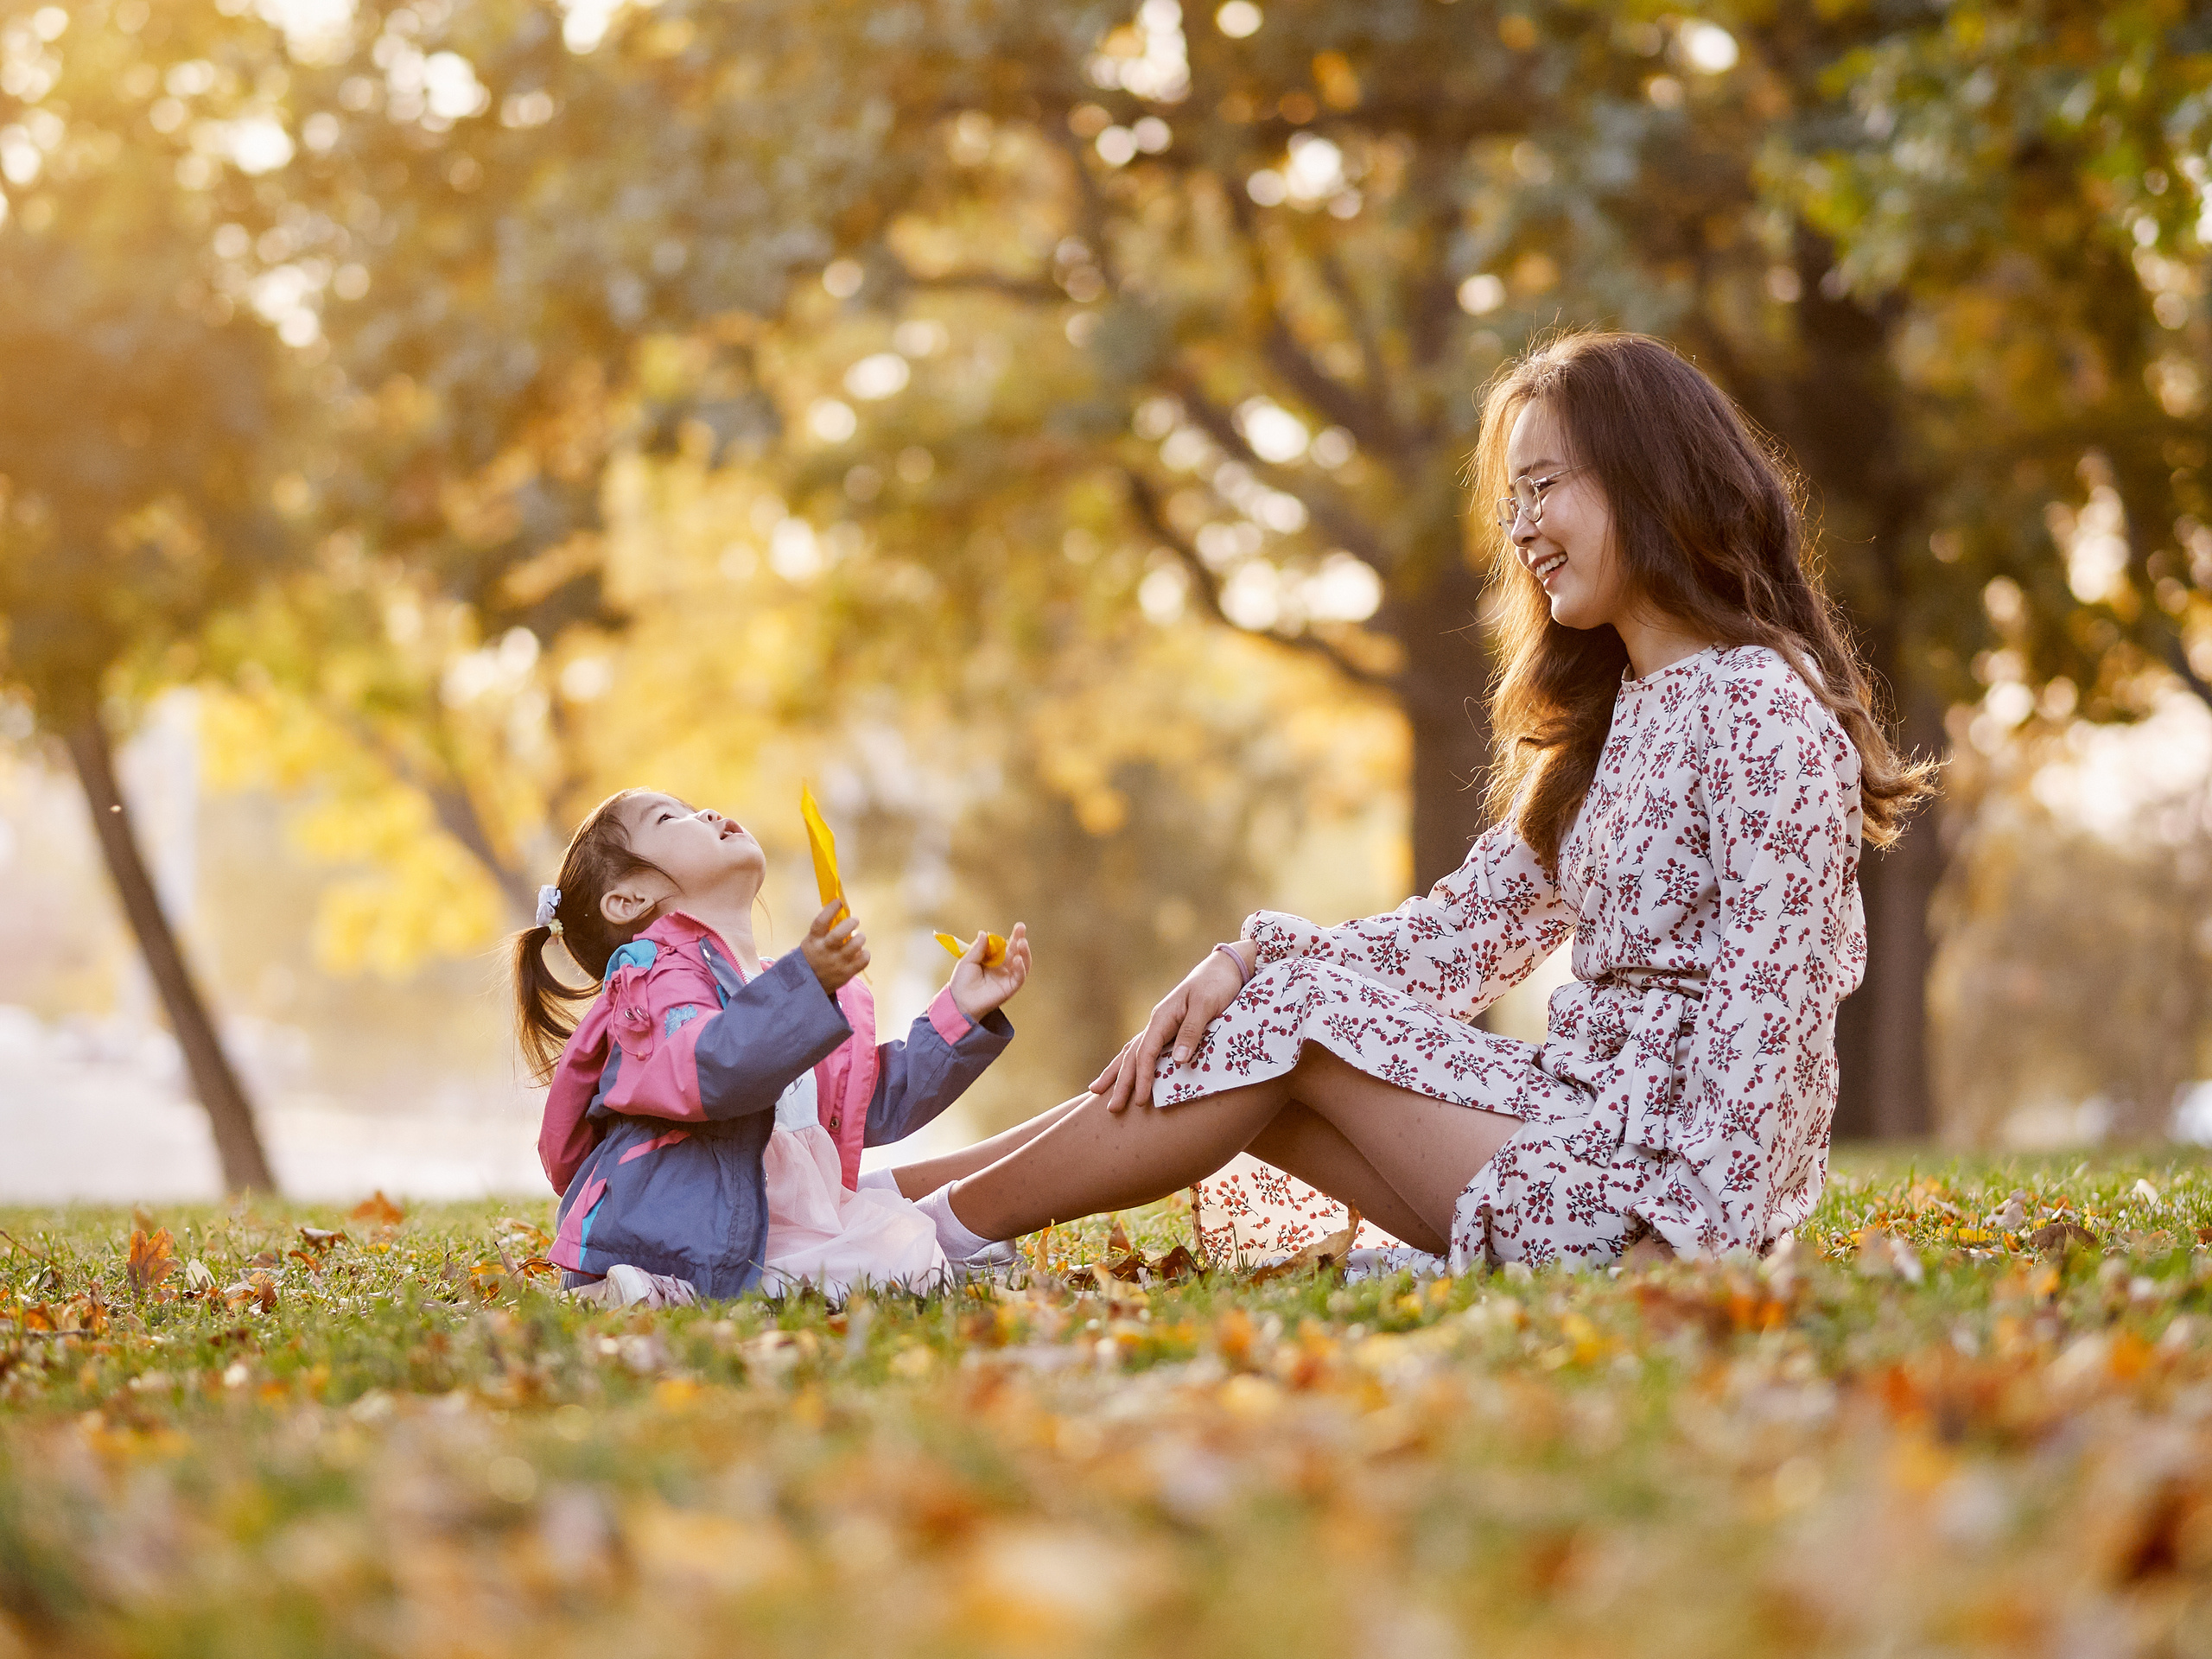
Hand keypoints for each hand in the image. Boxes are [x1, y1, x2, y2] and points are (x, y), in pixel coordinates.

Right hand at [800, 901, 867, 993]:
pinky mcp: (846, 974)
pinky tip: (861, 952)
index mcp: (813, 941)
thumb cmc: (813, 957)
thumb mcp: (812, 942)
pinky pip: (863, 960)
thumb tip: (841, 908)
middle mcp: (824, 952)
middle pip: (839, 934)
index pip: (820, 922)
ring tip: (859, 937)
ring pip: (854, 946)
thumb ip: (825, 929)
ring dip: (860, 938)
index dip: (830, 910)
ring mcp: (836, 964)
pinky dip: (865, 954)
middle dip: (850, 924)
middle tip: (855, 920)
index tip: (838, 902)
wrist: (808, 986)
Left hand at [949, 922, 1030, 1019]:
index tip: (1018, 926)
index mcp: (994, 960)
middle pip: (1016, 952)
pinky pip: (1019, 978)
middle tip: (1021, 927)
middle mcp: (1003, 968)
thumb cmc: (962, 982)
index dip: (1012, 937)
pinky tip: (1018, 959)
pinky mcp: (1010, 988)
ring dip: (1024, 952)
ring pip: (1022, 964)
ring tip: (1022, 942)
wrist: (959, 1001)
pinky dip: (1021, 968)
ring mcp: (1007, 978)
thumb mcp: (968, 961)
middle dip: (1020, 939)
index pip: (1006, 946)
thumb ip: (978, 948)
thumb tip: (984, 933)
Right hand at [1089, 941, 1253, 1112]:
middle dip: (1120, 1082)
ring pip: (1132, 1052)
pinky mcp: (1170, 1028)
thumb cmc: (1216, 984)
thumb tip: (1178, 1061)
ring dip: (1116, 1073)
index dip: (1142, 1077)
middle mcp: (1157, 1022)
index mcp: (1162, 1017)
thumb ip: (1192, 1031)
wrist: (1224, 967)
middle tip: (1111, 1108)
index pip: (1146, 1053)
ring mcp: (1161, 1025)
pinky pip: (1144, 1049)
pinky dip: (1131, 1063)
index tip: (1141, 1100)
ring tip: (1097, 1091)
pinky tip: (1124, 1072)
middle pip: (1132, 1056)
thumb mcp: (1207, 1005)